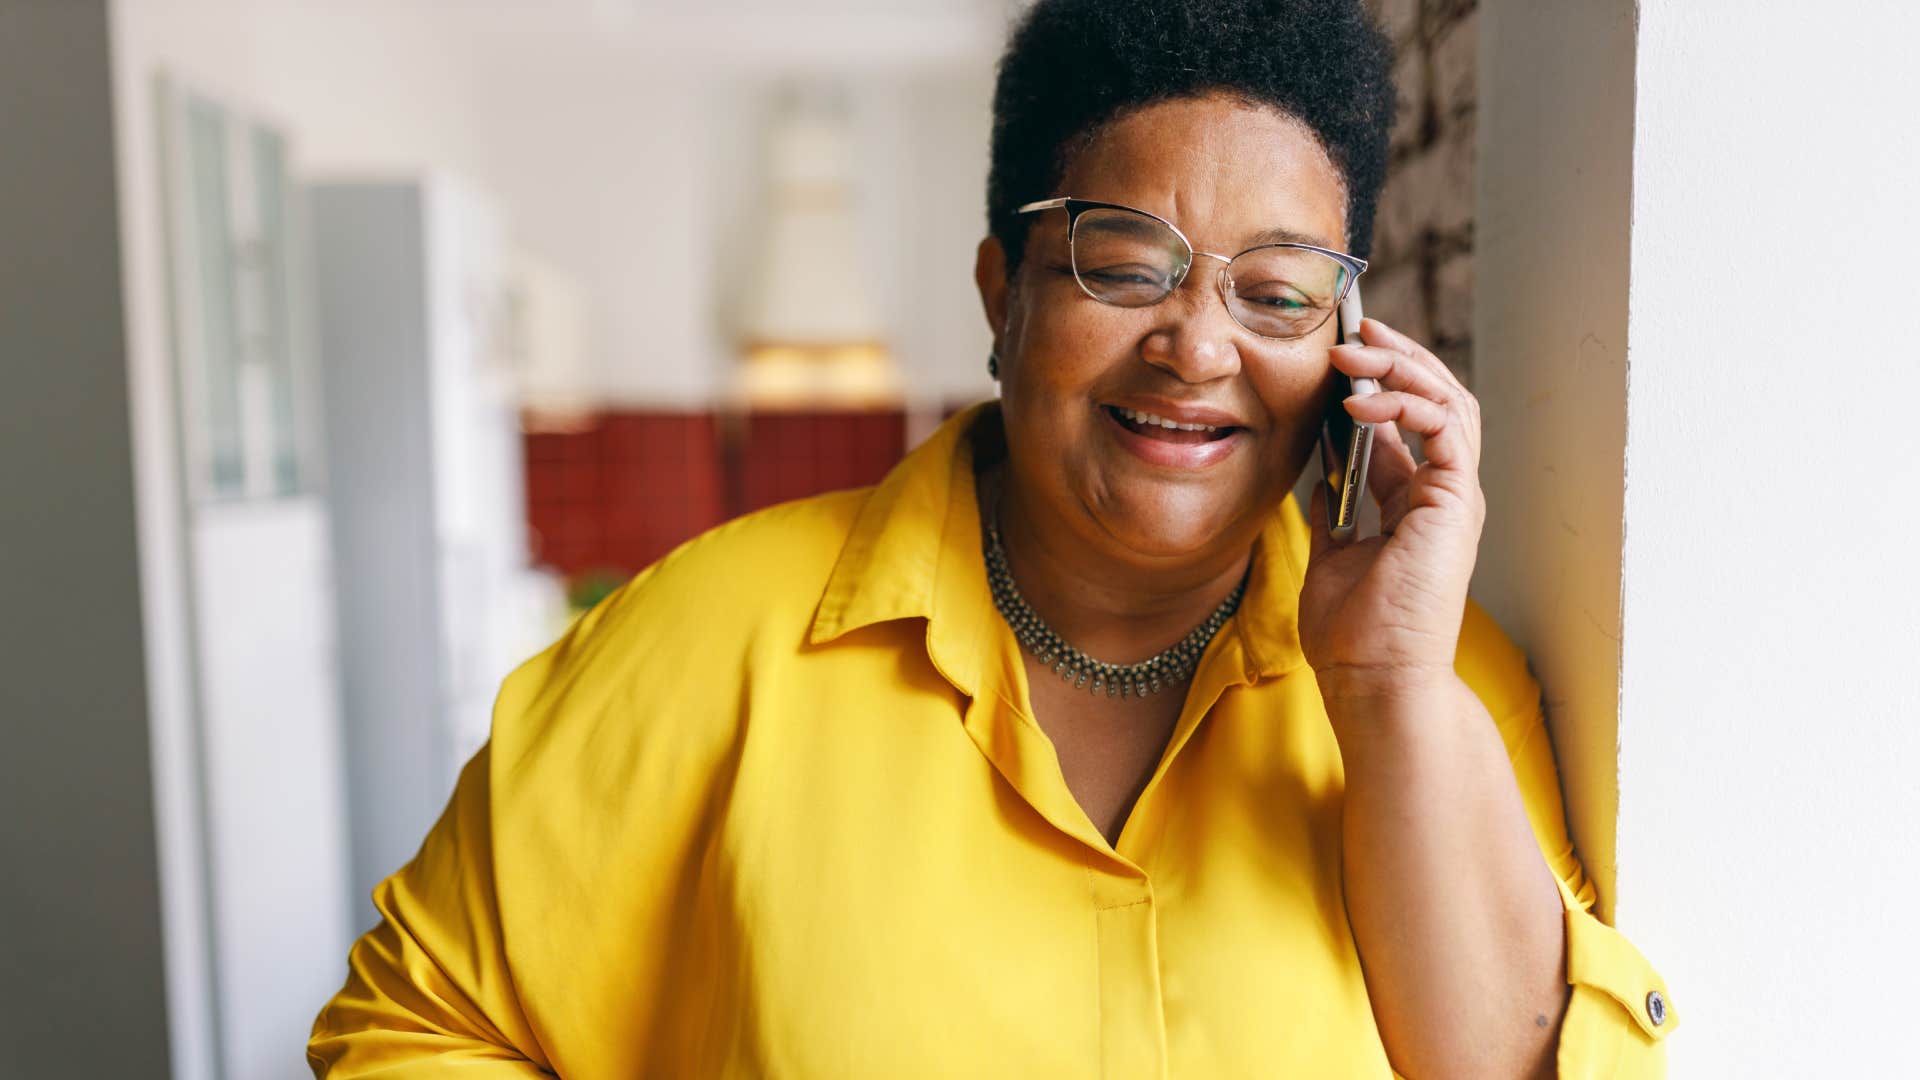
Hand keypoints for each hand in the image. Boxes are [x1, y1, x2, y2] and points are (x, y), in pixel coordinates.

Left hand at [1299, 318, 1484, 706]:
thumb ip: (1333, 509)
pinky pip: (1444, 426)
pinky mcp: (1455, 500)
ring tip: (1355, 351)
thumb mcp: (1331, 554)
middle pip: (1434, 398)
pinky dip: (1408, 402)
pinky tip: (1363, 401)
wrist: (1373, 676)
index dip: (1377, 381)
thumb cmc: (1353, 633)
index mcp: (1415, 502)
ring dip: (1401, 367)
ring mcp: (1453, 495)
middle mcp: (1442, 492)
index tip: (1337, 355)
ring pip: (1447, 401)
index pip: (1406, 421)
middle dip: (1395, 357)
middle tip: (1353, 331)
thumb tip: (1321, 470)